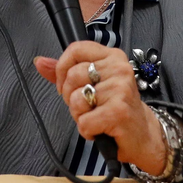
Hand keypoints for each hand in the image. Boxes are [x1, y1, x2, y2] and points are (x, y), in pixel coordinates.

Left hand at [35, 41, 167, 174]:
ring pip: (76, 100)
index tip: (66, 85)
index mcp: (112, 56)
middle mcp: (119, 68)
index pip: (76, 49)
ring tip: (96, 117)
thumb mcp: (93, 83)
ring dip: (80, 116)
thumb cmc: (115, 107)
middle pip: (73, 76)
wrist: (142, 133)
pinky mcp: (119, 111)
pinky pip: (84, 122)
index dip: (62, 68)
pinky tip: (100, 129)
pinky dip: (87, 131)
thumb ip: (65, 72)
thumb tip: (39, 62)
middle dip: (71, 97)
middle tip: (87, 106)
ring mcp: (121, 89)